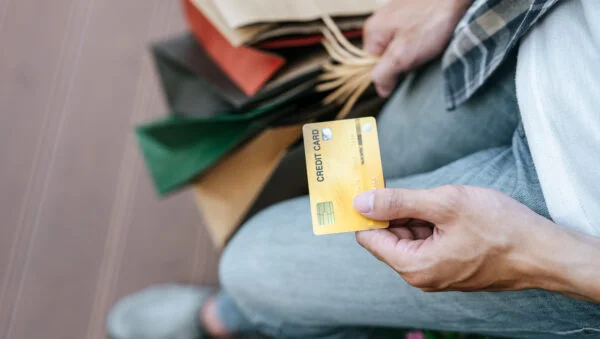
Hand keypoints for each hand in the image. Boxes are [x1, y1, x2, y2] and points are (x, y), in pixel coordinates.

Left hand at [352, 186, 599, 296]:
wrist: (544, 252)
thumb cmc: (499, 228)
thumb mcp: (444, 204)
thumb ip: (398, 202)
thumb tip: (360, 202)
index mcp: (413, 266)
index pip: (368, 237)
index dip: (365, 210)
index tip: (365, 185)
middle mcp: (420, 275)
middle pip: (388, 236)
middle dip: (392, 208)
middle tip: (402, 181)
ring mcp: (436, 272)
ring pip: (410, 236)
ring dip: (414, 212)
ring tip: (437, 197)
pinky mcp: (450, 265)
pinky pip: (428, 240)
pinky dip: (429, 221)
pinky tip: (446, 207)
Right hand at [364, 0, 470, 96]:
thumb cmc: (432, 20)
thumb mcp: (403, 56)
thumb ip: (384, 74)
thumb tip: (380, 89)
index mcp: (373, 32)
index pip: (372, 67)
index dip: (390, 74)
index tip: (406, 68)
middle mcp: (380, 21)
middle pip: (386, 57)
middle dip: (403, 62)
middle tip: (419, 55)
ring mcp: (395, 16)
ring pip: (400, 47)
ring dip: (414, 52)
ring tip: (428, 43)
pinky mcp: (411, 13)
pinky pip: (411, 36)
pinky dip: (422, 40)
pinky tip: (431, 36)